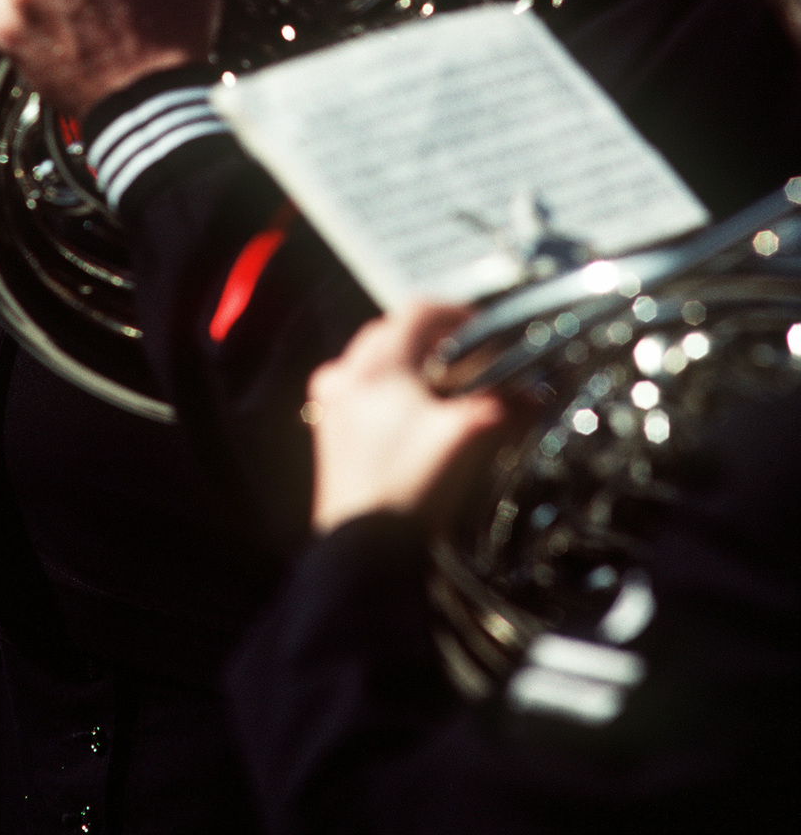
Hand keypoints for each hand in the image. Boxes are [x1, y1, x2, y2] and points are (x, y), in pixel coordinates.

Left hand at [304, 303, 509, 533]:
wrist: (364, 553)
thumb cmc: (409, 489)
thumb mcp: (467, 438)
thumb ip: (505, 405)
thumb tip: (536, 392)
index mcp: (374, 366)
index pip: (418, 312)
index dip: (456, 313)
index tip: (482, 327)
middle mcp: (344, 377)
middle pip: (394, 333)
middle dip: (434, 339)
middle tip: (468, 355)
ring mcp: (331, 405)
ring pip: (376, 362)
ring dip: (411, 365)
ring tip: (446, 387)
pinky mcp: (329, 433)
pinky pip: (363, 391)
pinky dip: (392, 391)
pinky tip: (416, 418)